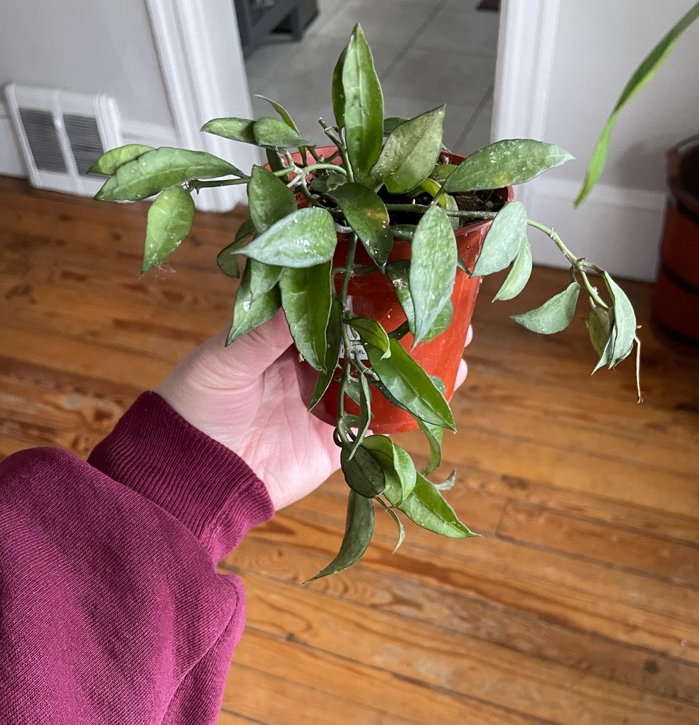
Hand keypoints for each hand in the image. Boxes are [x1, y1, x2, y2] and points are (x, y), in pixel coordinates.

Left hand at [157, 314, 472, 511]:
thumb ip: (266, 330)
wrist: (192, 479)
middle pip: (363, 338)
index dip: (361, 288)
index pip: (329, 306)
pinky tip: (446, 386)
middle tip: (441, 301)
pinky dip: (413, 407)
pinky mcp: (337, 440)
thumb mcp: (224, 360)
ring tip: (458, 338)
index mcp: (281, 339)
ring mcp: (327, 404)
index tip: (395, 267)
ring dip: (417, 360)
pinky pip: (380, 422)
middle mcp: (310, 368)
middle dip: (401, 321)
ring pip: (380, 376)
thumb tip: (307, 289)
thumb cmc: (194, 408)